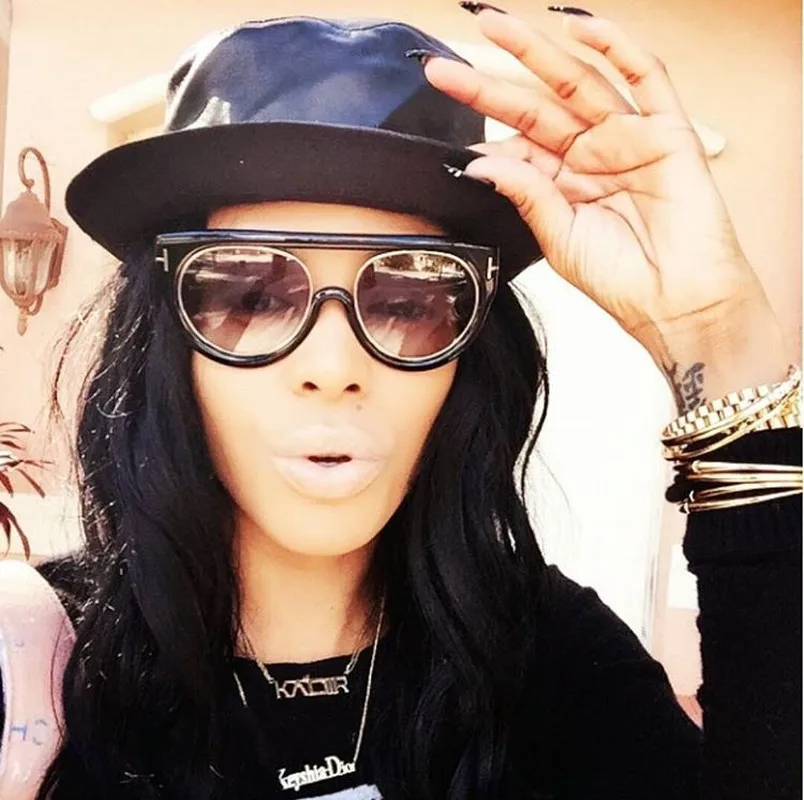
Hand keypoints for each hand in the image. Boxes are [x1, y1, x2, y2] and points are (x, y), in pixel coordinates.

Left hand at [425, 8, 789, 408]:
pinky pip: (644, 78)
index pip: (515, 140)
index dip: (479, 121)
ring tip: (494, 26)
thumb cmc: (622, 280)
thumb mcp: (559, 237)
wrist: (677, 301)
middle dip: (491, 79)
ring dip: (537, 51)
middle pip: (536, 105)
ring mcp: (628, 138)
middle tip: (443, 64)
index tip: (442, 106)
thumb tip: (480, 162)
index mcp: (562, 182)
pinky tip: (578, 29)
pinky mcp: (668, 130)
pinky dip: (617, 48)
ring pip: (578, 81)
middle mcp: (591, 154)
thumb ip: (525, 193)